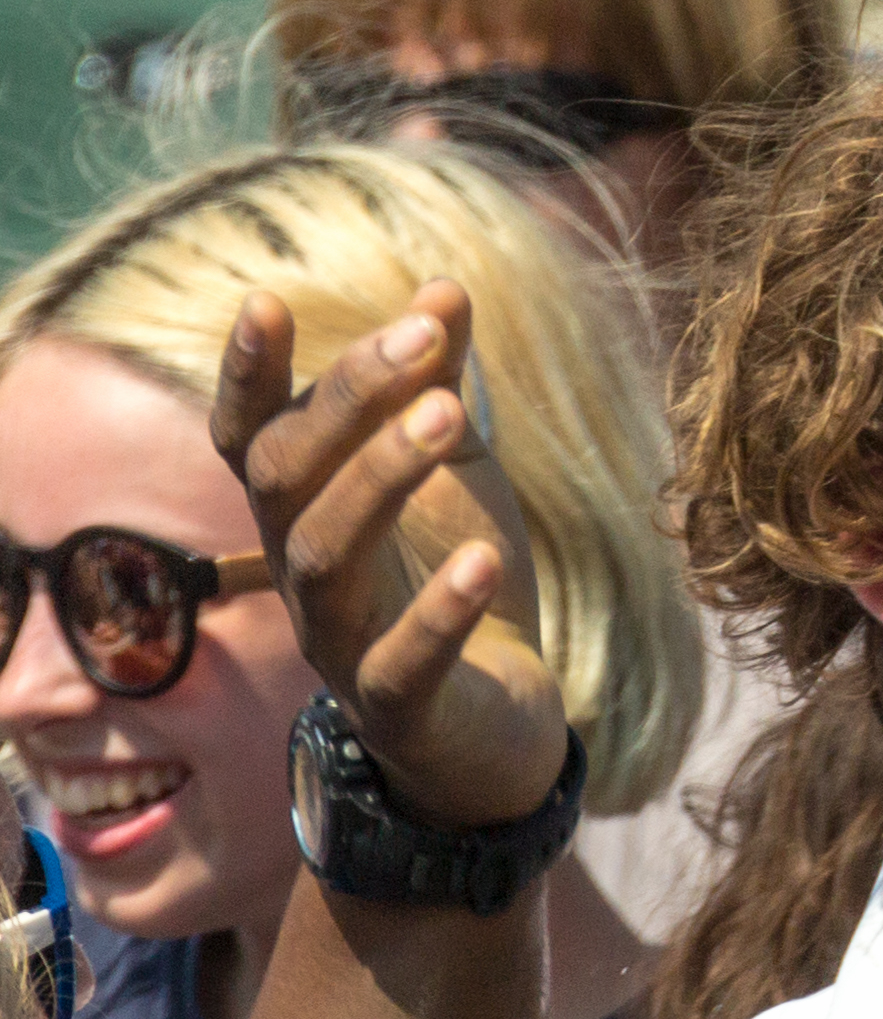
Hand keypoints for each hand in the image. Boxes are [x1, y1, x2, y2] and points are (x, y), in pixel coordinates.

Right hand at [208, 285, 569, 829]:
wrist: (499, 732)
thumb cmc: (462, 585)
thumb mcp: (462, 477)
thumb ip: (443, 387)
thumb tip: (445, 286)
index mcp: (308, 515)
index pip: (252, 438)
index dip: (248, 376)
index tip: (263, 300)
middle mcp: (305, 574)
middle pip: (288, 477)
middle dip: (345, 401)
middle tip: (421, 338)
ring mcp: (342, 643)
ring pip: (328, 553)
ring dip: (382, 477)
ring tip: (448, 416)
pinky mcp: (399, 706)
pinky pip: (402, 659)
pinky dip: (439, 609)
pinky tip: (483, 558)